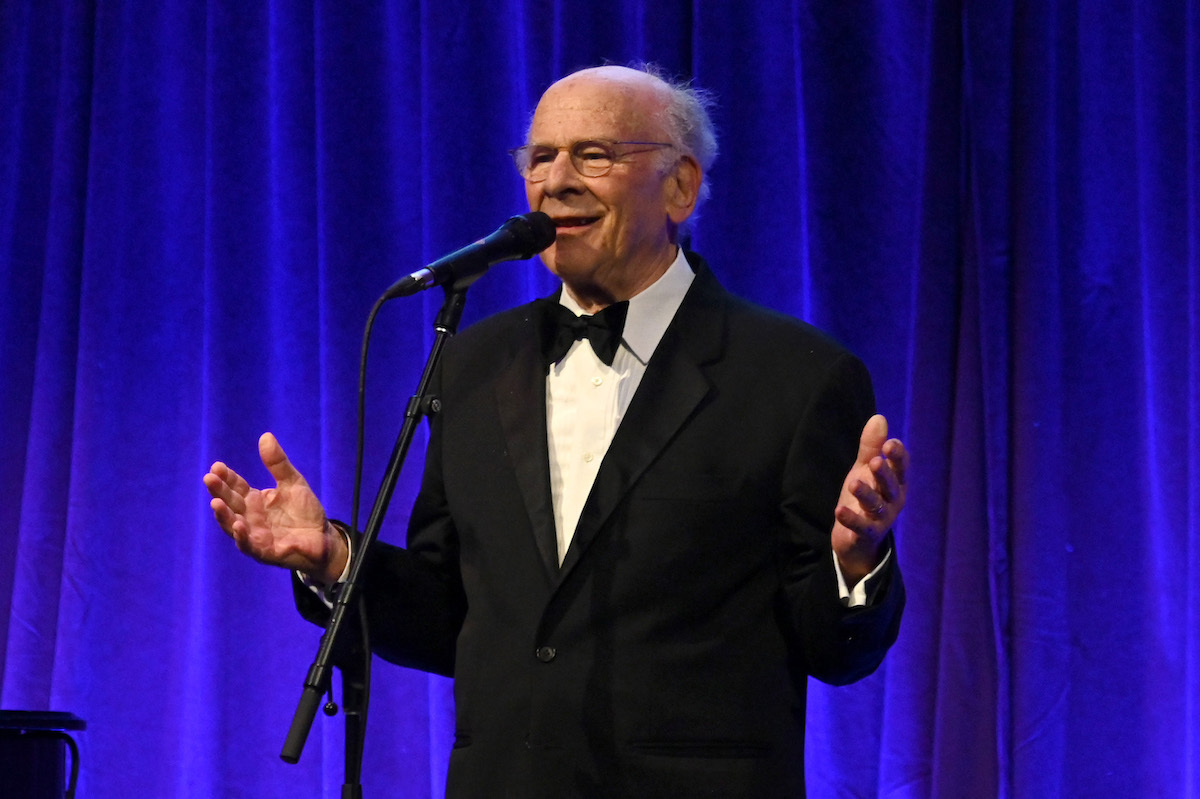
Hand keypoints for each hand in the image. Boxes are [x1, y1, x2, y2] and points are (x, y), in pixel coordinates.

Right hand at [203, 432, 347, 583]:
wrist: (324, 538)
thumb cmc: (305, 511)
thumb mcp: (293, 482)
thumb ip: (278, 463)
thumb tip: (265, 436)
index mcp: (254, 501)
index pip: (235, 487)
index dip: (225, 478)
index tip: (216, 466)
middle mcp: (250, 518)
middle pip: (230, 504)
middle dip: (219, 492)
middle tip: (209, 478)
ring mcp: (255, 535)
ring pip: (232, 526)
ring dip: (223, 515)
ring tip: (216, 502)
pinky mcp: (265, 551)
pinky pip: (249, 546)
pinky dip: (242, 537)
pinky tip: (237, 526)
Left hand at [832, 414, 908, 583]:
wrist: (856, 538)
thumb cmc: (865, 497)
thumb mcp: (865, 470)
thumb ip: (871, 447)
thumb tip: (879, 418)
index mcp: (896, 483)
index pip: (901, 468)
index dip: (897, 456)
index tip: (890, 444)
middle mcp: (893, 501)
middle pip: (891, 486)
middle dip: (885, 474)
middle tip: (876, 462)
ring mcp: (881, 519)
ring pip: (876, 505)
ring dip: (866, 494)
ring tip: (853, 483)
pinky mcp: (866, 534)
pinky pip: (861, 526)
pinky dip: (851, 519)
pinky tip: (839, 510)